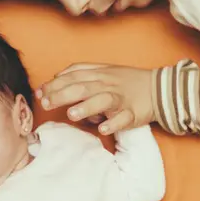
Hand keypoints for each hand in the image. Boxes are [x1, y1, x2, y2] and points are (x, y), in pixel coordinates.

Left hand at [36, 63, 154, 134]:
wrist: (159, 89)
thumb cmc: (126, 81)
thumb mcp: (102, 71)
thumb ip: (79, 72)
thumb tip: (55, 78)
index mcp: (99, 73)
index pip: (73, 76)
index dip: (55, 84)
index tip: (40, 93)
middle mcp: (107, 84)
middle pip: (82, 87)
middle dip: (62, 95)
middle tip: (46, 104)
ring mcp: (121, 98)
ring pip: (103, 100)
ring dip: (86, 107)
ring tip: (71, 115)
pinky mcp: (133, 112)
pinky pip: (123, 118)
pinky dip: (113, 123)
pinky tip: (103, 129)